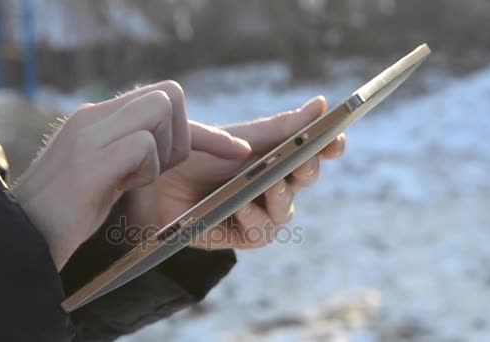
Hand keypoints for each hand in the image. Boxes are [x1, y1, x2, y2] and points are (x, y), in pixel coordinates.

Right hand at [12, 81, 205, 269]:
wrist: (21, 236)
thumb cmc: (67, 212)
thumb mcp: (106, 172)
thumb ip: (132, 150)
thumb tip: (171, 144)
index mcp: (97, 118)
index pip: (162, 99)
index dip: (203, 128)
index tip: (236, 150)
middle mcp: (94, 116)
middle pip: (169, 95)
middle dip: (183, 136)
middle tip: (161, 169)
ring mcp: (90, 134)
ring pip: (160, 110)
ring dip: (165, 152)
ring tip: (135, 179)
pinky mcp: (89, 161)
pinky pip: (144, 145)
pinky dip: (146, 170)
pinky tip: (122, 187)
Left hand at [126, 95, 345, 249]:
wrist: (152, 179)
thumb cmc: (193, 155)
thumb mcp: (238, 138)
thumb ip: (279, 128)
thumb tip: (322, 106)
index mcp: (273, 156)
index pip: (311, 152)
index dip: (328, 147)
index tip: (337, 139)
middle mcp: (270, 184)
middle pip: (303, 180)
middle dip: (307, 169)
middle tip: (303, 160)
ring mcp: (256, 210)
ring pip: (285, 211)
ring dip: (282, 198)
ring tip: (272, 186)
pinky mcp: (238, 234)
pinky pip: (260, 232)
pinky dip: (254, 219)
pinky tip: (242, 206)